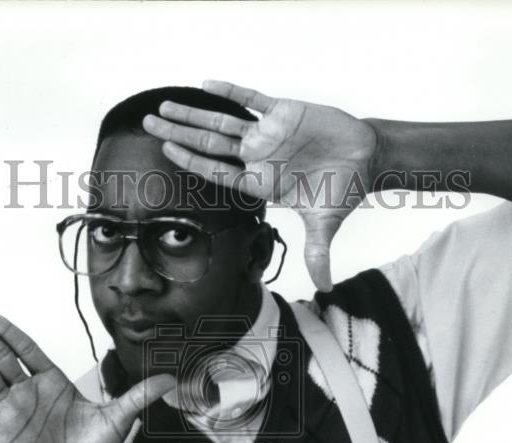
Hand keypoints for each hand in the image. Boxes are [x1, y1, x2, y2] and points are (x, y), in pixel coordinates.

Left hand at [142, 80, 377, 290]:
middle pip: (208, 144)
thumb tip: (323, 287)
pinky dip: (231, 92)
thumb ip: (317, 253)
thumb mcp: (325, 224)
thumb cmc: (342, 190)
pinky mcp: (284, 112)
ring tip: (163, 105)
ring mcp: (267, 134)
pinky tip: (207, 85)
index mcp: (261, 183)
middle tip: (147, 125)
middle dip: (178, 134)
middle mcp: (257, 157)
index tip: (165, 152)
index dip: (191, 162)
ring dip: (193, 113)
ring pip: (222, 121)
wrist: (365, 158)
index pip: (217, 172)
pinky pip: (252, 100)